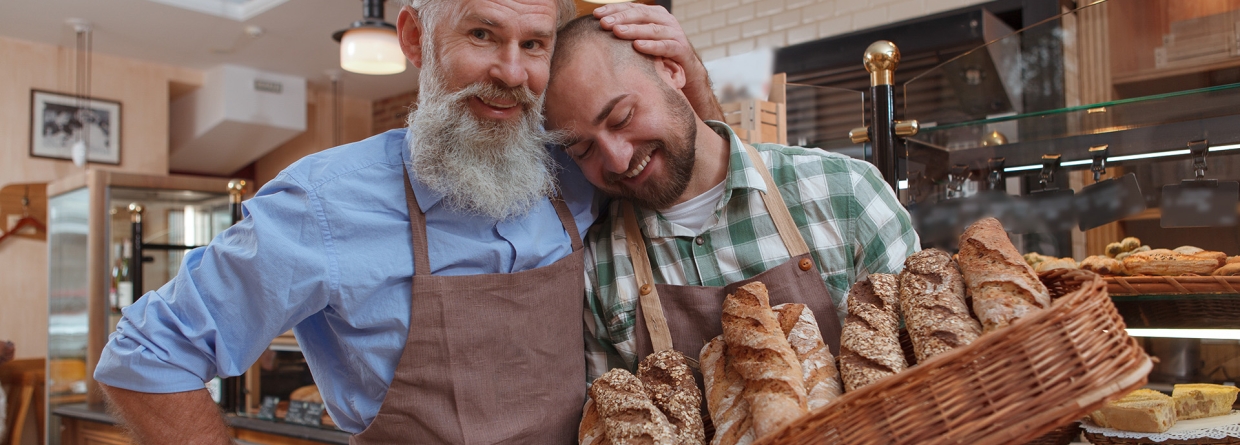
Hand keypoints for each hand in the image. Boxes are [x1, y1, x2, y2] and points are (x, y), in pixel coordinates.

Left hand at [594, 3, 722, 120]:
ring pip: (652, 29)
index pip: (632, 8)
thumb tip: (598, 30)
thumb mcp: (641, 41)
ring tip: (617, 32)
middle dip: (621, 18)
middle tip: (604, 23)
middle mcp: (665, 21)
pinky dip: (652, 46)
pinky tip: (638, 46)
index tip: (596, 14)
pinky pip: (666, 46)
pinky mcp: (682, 49)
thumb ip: (626, 33)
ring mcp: (675, 34)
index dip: (614, 9)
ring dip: (634, 30)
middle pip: (641, 15)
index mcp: (654, 14)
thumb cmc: (658, 56)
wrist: (686, 73)